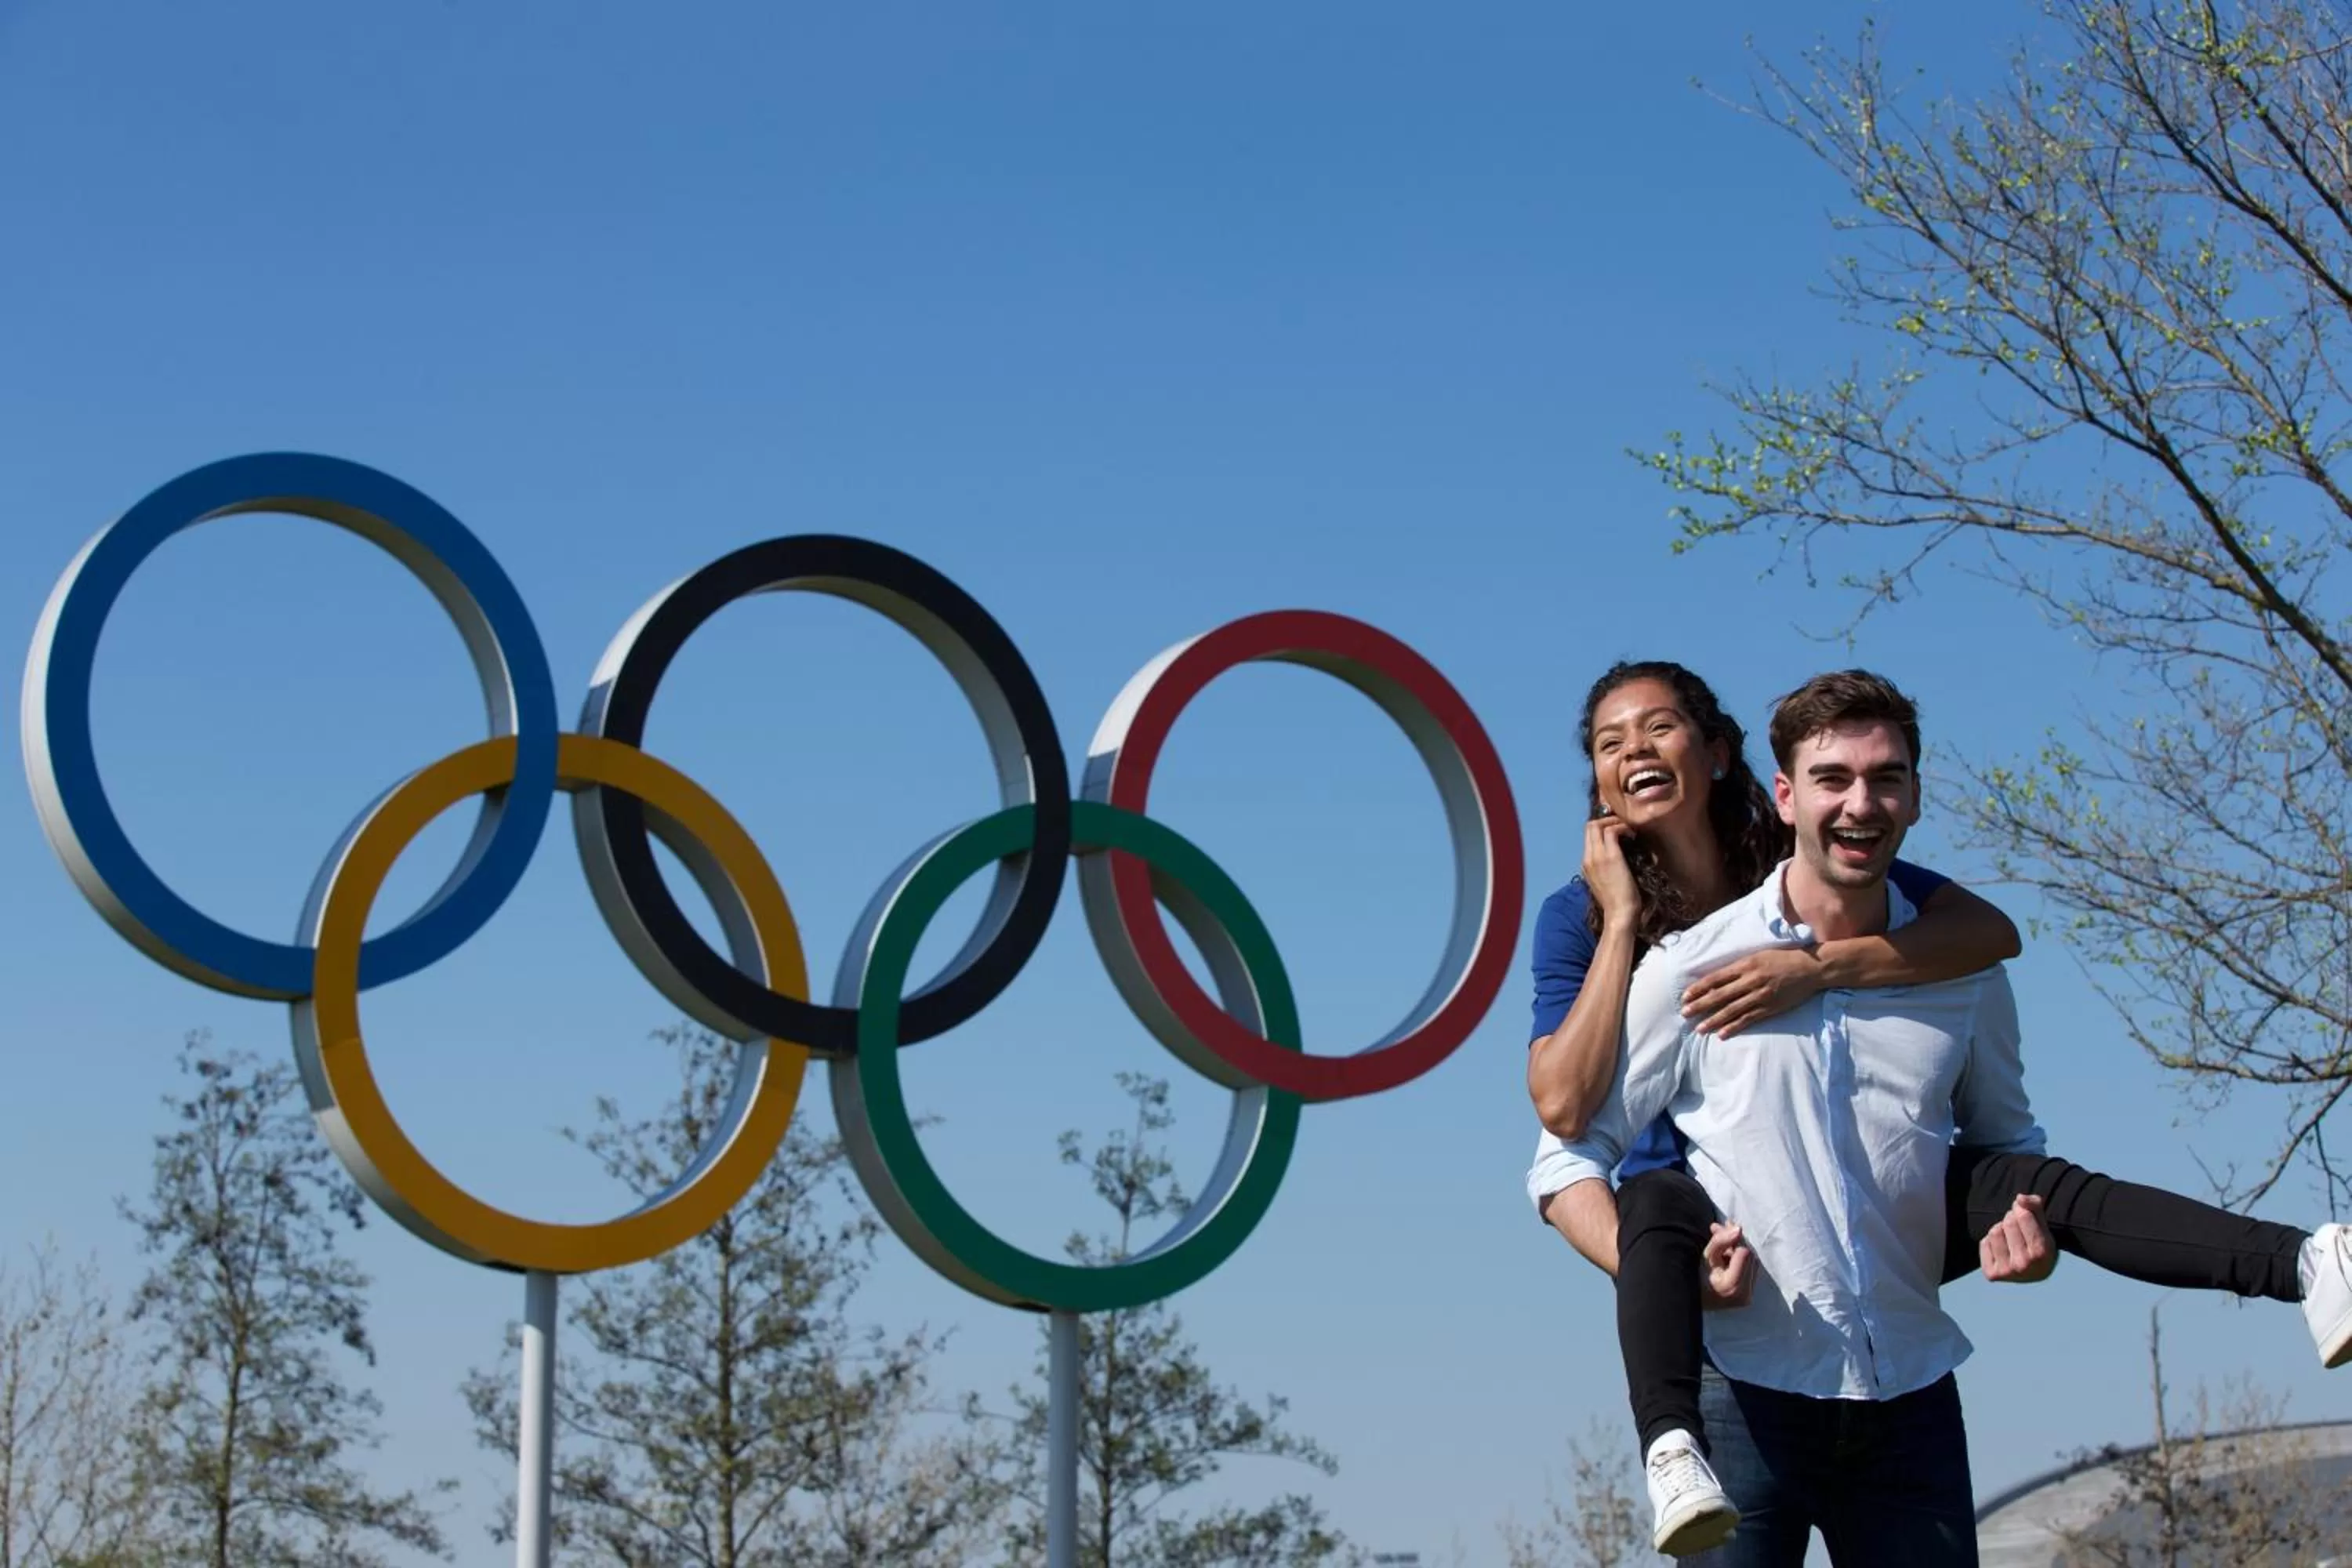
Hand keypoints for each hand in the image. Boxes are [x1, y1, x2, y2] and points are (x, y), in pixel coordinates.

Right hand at [1582, 817, 1639, 928]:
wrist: (1619, 914)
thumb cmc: (1617, 902)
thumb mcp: (1607, 882)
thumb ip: (1607, 867)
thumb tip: (1620, 855)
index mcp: (1586, 864)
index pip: (1588, 835)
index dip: (1602, 826)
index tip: (1617, 828)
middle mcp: (1588, 857)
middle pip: (1589, 826)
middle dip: (1607, 819)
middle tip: (1623, 824)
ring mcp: (1597, 856)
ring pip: (1597, 825)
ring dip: (1615, 821)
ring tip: (1628, 829)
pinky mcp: (1610, 857)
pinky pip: (1611, 830)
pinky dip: (1622, 827)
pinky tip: (1633, 835)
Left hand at [1681, 948, 1825, 1037]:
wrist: (1810, 968)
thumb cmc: (1782, 959)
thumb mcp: (1758, 956)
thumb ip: (1738, 967)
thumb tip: (1717, 978)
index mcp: (1745, 965)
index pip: (1715, 978)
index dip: (1699, 988)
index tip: (1685, 996)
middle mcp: (1750, 980)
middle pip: (1719, 995)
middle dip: (1700, 1005)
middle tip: (1684, 1014)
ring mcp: (1760, 995)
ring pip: (1731, 1010)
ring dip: (1713, 1020)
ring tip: (1699, 1029)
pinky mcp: (1770, 1007)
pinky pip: (1748, 1019)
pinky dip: (1734, 1027)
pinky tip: (1722, 1034)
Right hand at [1700, 1221, 1755, 1310]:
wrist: (1688, 1302)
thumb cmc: (1693, 1278)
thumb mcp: (1704, 1258)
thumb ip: (1720, 1242)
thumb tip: (1738, 1228)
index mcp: (1732, 1286)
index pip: (1744, 1253)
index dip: (1734, 1238)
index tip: (1718, 1228)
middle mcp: (1744, 1295)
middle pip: (1750, 1258)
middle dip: (1736, 1242)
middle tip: (1717, 1230)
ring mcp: (1747, 1298)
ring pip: (1752, 1263)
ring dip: (1738, 1250)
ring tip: (1719, 1245)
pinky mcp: (1747, 1298)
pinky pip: (1750, 1272)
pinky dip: (1740, 1261)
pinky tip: (1725, 1257)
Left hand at [1980, 1193, 2057, 1283]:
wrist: (2036, 1274)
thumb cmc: (2041, 1242)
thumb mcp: (2045, 1225)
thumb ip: (2035, 1206)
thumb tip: (2019, 1198)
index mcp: (2041, 1253)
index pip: (2023, 1216)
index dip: (2022, 1210)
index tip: (2026, 1214)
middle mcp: (2024, 1265)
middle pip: (2008, 1222)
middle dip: (2012, 1219)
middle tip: (2020, 1229)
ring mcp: (2007, 1271)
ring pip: (1994, 1232)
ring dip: (2001, 1230)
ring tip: (2012, 1239)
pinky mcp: (1992, 1274)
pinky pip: (1984, 1243)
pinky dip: (1991, 1242)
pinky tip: (2004, 1250)